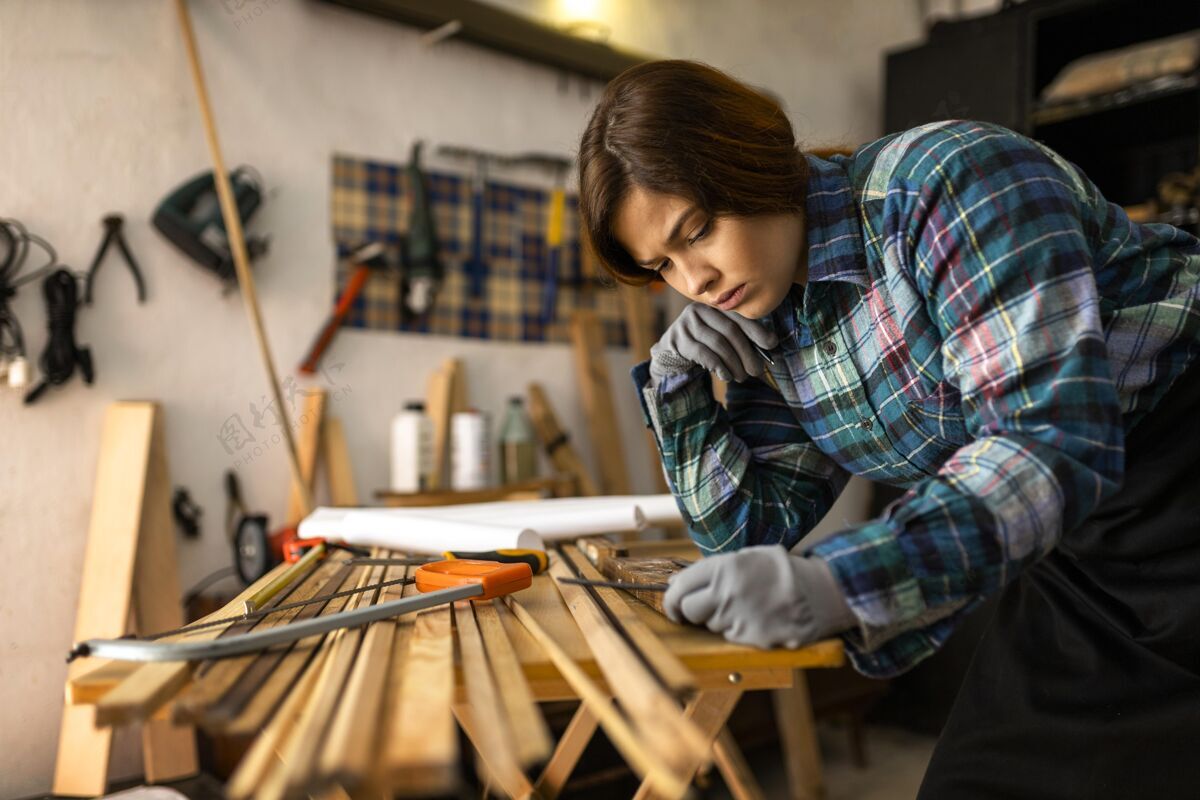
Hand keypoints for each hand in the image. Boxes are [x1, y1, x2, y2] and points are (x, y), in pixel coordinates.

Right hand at [649, 303, 777, 382]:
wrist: (671, 353)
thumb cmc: (704, 345)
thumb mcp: (722, 337)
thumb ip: (742, 337)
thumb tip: (770, 345)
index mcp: (714, 306)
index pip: (739, 316)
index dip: (757, 330)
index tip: (772, 344)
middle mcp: (698, 311)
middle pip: (729, 331)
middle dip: (747, 353)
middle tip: (757, 371)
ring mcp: (685, 325)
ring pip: (717, 343)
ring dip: (734, 363)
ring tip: (742, 377)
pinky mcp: (678, 341)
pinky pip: (703, 354)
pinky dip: (719, 366)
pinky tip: (726, 376)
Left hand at [663, 545, 856, 648]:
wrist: (821, 592)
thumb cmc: (782, 571)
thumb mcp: (747, 557)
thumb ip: (711, 570)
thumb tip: (675, 582)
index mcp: (725, 568)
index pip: (680, 587)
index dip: (671, 598)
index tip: (673, 604)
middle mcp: (727, 593)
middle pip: (687, 610)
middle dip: (690, 612)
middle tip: (701, 609)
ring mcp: (739, 618)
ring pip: (710, 625)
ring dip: (718, 620)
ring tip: (744, 607)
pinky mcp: (752, 639)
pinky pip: (731, 637)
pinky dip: (738, 631)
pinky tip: (756, 618)